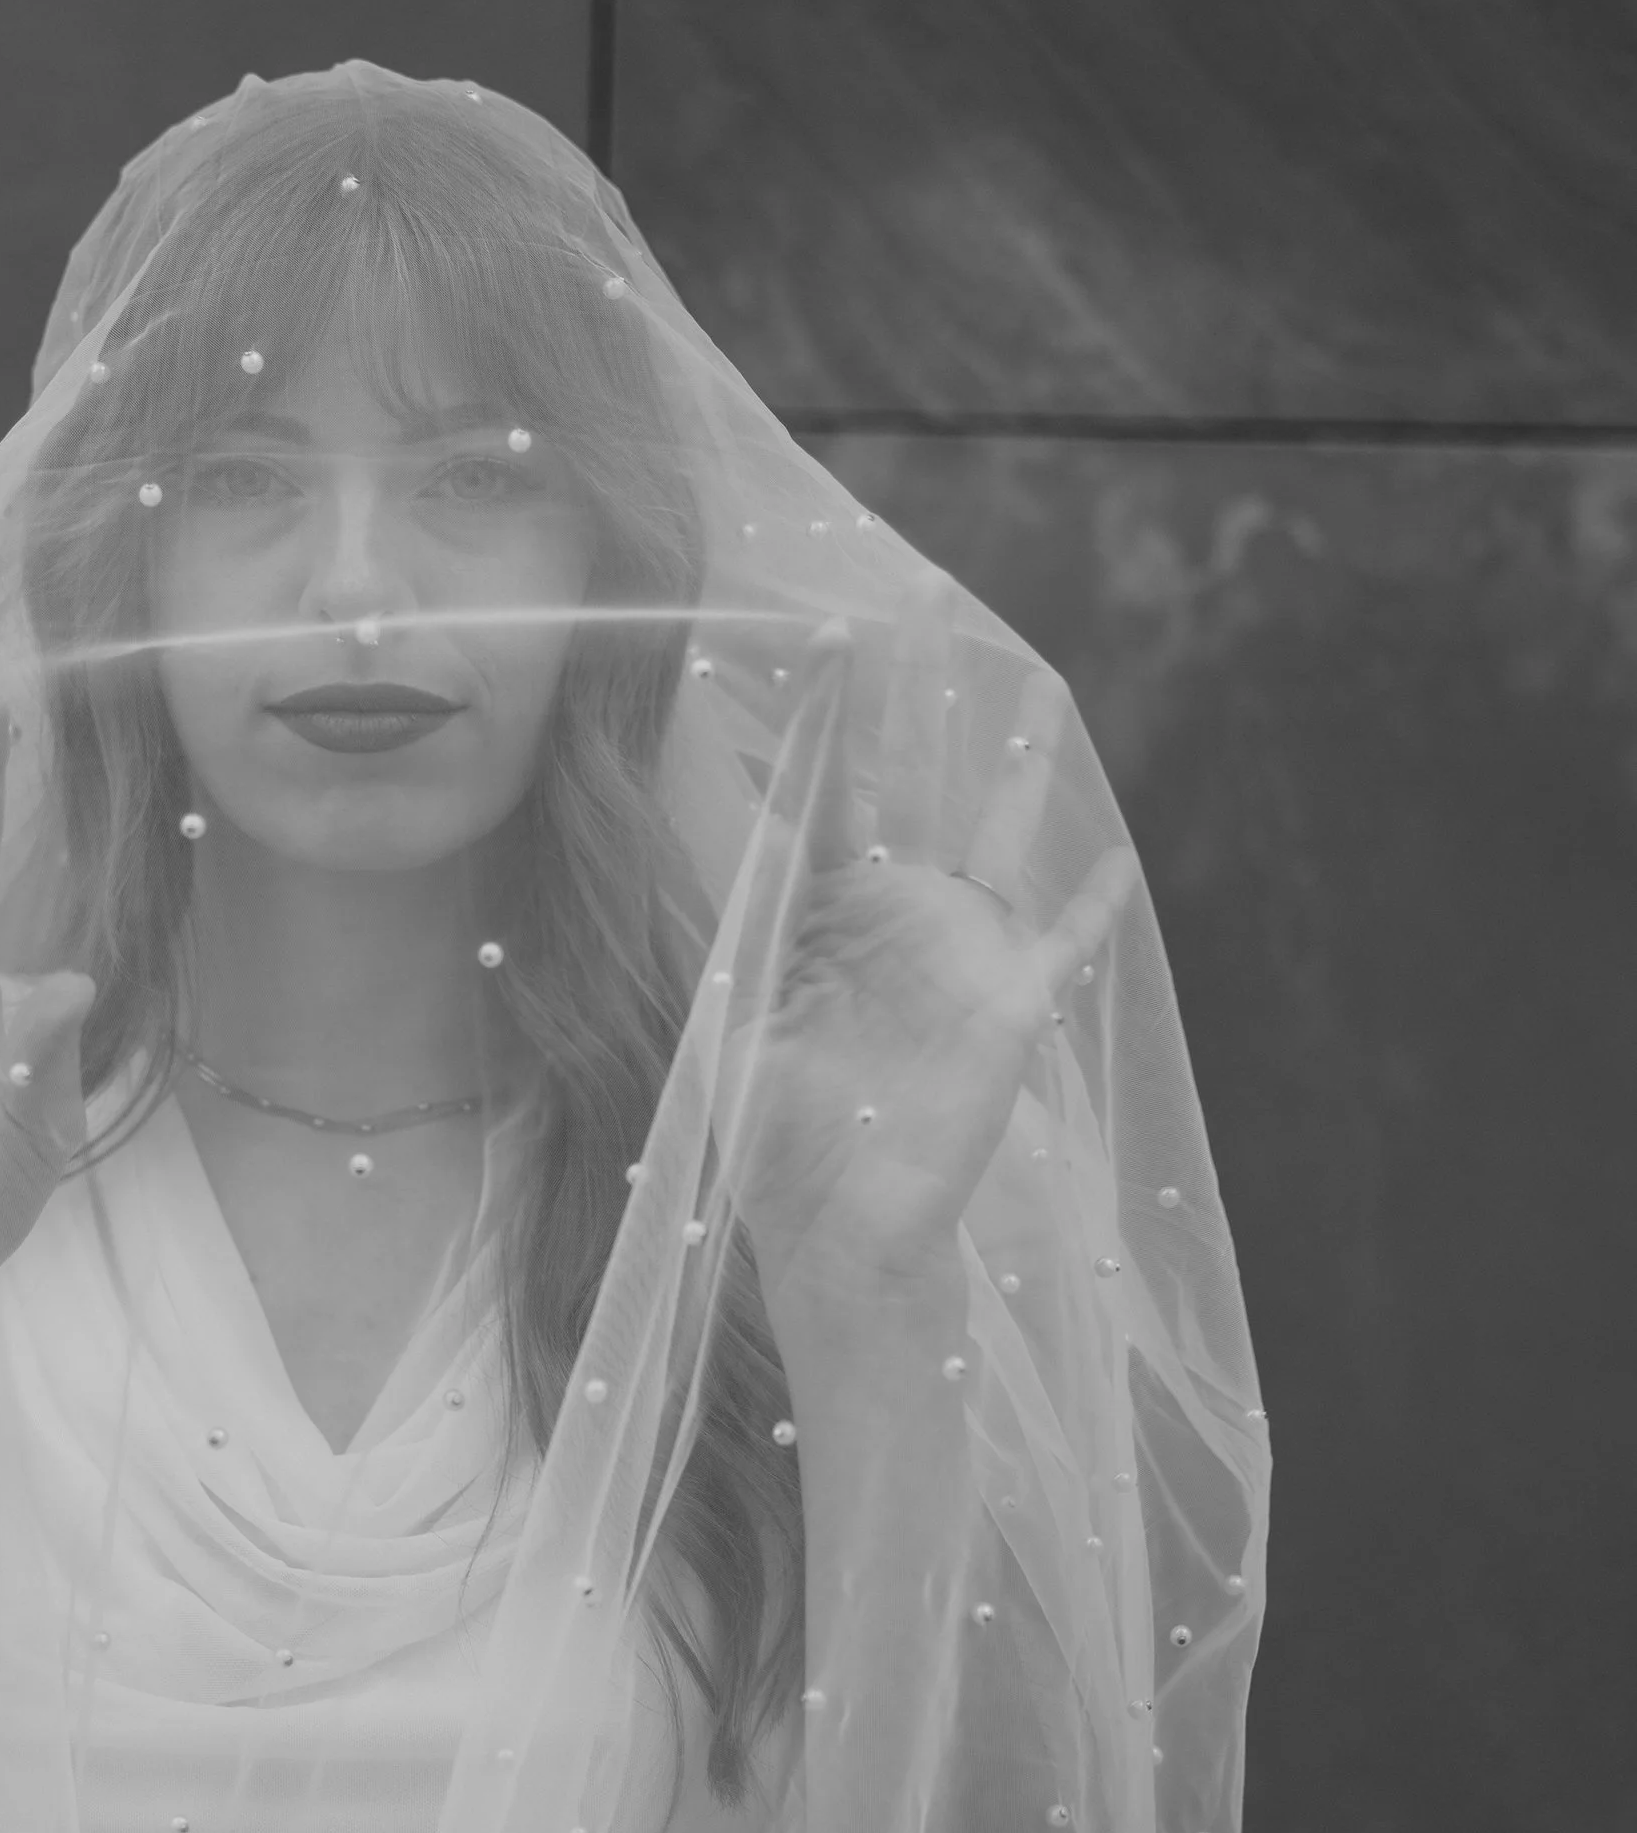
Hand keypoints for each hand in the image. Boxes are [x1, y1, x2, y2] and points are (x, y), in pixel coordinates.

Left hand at [716, 574, 1135, 1316]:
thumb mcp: (728, 1031)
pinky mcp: (1010, 1004)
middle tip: (923, 599)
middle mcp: (885, 913)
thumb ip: (732, 939)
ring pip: (991, 832)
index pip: (815, 791)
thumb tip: (719, 845)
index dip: (821, 714)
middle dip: (916, 690)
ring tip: (1036, 683)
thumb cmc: (769, 1143)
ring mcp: (952, 952)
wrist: (837, 1232)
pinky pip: (1064, 941)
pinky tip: (1112, 856)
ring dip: (1016, 762)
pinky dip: (1093, 903)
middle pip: (905, 777)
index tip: (823, 630)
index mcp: (809, 913)